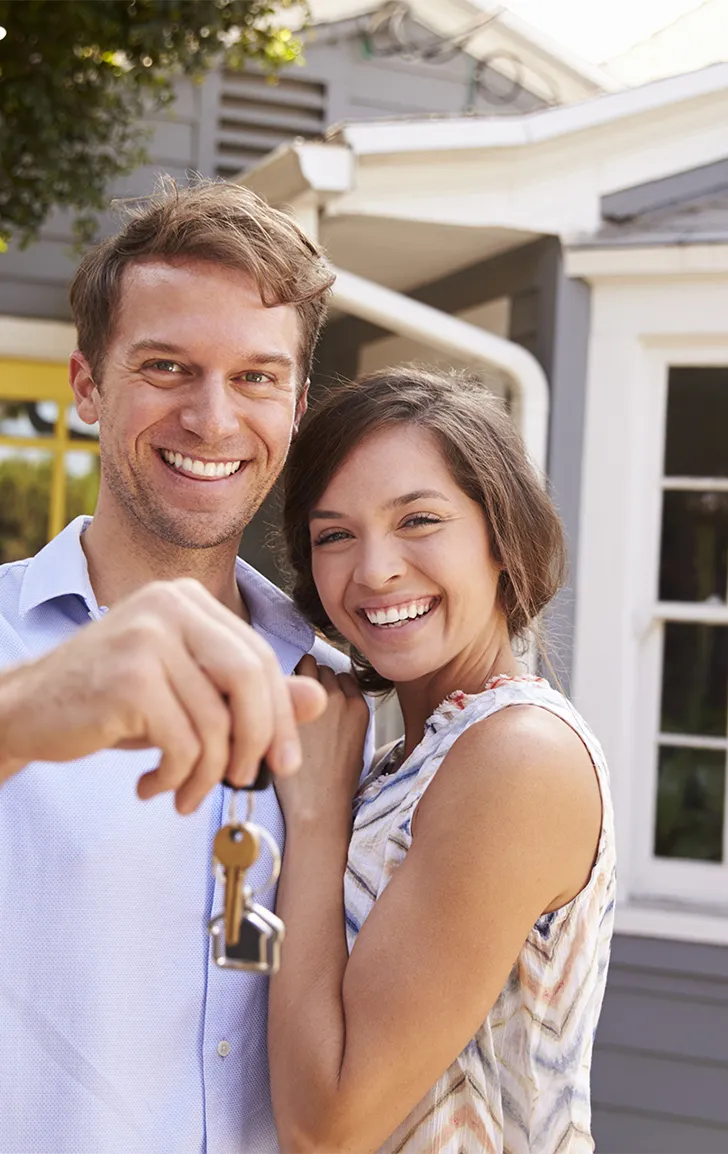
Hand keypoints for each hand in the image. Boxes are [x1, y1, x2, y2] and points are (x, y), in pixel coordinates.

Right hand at [0, 578, 326, 812]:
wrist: (25, 710)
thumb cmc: (113, 702)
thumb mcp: (187, 694)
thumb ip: (250, 694)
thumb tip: (318, 700)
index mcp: (189, 599)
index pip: (259, 657)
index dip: (280, 714)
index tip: (282, 762)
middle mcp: (170, 604)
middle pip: (250, 680)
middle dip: (258, 741)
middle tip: (247, 781)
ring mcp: (148, 636)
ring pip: (217, 721)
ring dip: (209, 775)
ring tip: (184, 794)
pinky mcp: (130, 677)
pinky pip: (185, 743)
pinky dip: (178, 778)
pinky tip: (152, 787)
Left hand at [275, 655, 369, 828]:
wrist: (317, 803)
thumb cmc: (333, 781)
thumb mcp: (355, 743)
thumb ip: (345, 715)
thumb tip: (328, 699)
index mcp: (360, 706)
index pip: (342, 676)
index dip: (327, 686)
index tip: (316, 699)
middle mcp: (341, 697)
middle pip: (323, 668)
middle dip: (310, 678)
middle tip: (296, 699)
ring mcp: (316, 699)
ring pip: (306, 666)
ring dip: (295, 677)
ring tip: (283, 698)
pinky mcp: (293, 704)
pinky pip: (286, 677)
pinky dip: (279, 684)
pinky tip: (273, 703)